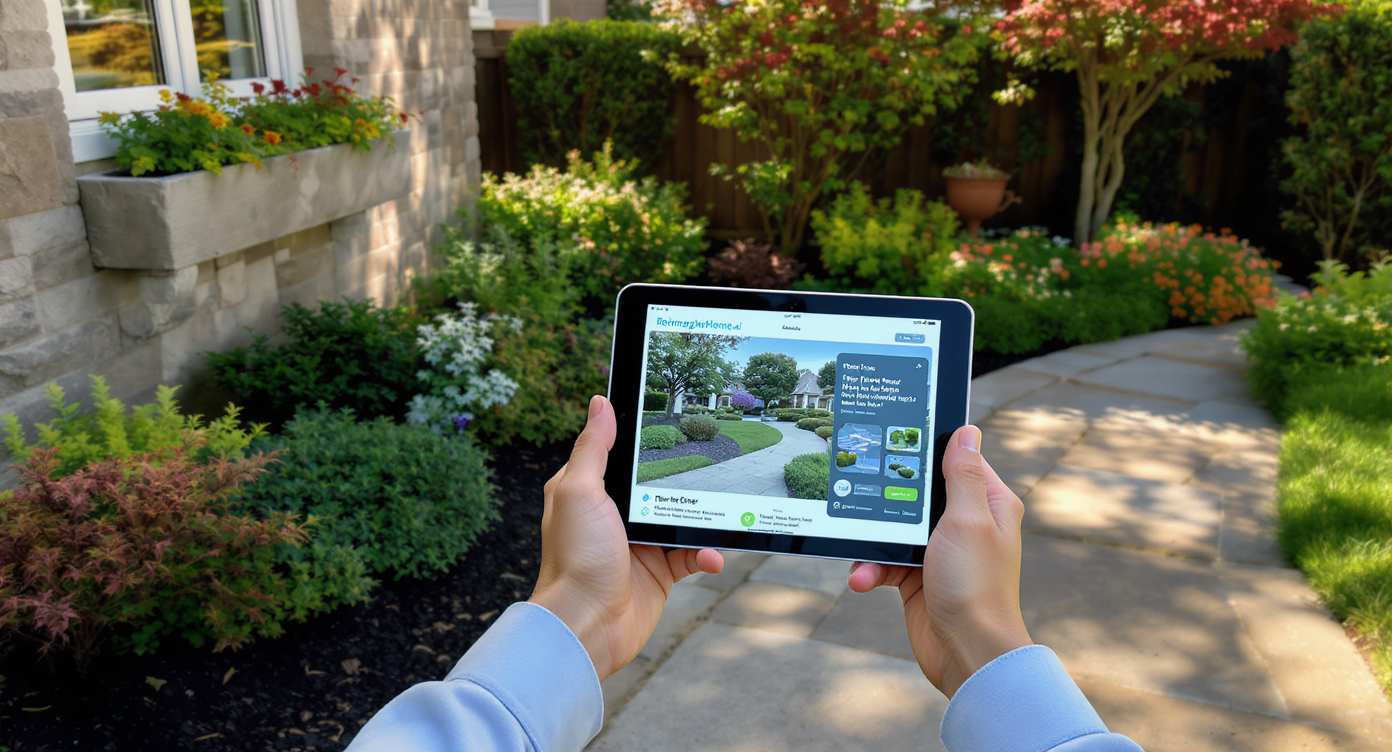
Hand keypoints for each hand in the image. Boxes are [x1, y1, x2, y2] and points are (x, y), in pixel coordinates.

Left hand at [529, 395, 723, 680]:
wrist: (587, 625)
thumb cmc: (575, 558)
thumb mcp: (579, 492)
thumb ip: (593, 448)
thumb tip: (601, 402)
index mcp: (590, 492)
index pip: (619, 456)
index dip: (642, 440)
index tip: (672, 419)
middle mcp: (614, 516)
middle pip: (657, 485)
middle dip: (684, 478)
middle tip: (713, 461)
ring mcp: (639, 545)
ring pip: (680, 518)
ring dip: (702, 518)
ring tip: (721, 511)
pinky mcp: (660, 572)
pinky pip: (692, 554)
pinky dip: (706, 553)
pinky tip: (712, 554)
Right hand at [847, 425, 1031, 697]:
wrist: (968, 653)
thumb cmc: (976, 587)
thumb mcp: (968, 521)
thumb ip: (963, 475)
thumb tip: (966, 431)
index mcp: (988, 503)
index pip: (958, 461)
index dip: (927, 451)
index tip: (895, 442)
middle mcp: (966, 524)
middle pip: (917, 493)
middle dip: (887, 501)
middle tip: (866, 499)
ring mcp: (940, 550)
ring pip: (895, 528)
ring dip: (874, 544)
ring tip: (863, 559)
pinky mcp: (919, 576)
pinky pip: (886, 561)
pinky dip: (871, 570)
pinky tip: (863, 580)